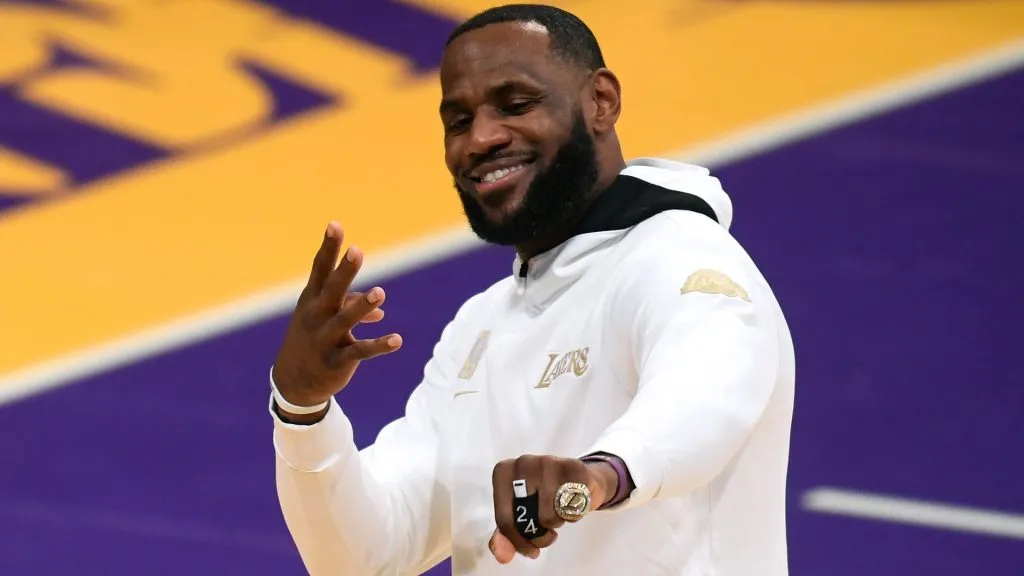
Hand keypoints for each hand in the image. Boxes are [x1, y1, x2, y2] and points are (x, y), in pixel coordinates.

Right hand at [271, 222, 402, 413]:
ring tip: (380, 291)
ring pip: (345, 320)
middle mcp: (316, 316)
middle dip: (344, 271)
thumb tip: (380, 311)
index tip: (335, 224)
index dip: (328, 248)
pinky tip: (397, 340)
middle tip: (357, 251)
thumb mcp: (324, 317)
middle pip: (332, 290)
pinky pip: (360, 352)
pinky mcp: (336, 361)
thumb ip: (351, 305)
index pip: (320, 269)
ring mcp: (325, 339)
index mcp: (312, 300)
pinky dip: (379, 345)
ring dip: (362, 307)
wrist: (294, 383)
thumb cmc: (312, 339)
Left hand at [488, 455, 616, 563]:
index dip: (518, 541)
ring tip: (558, 514)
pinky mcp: (574, 467)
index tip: (530, 548)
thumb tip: (502, 555)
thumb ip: (505, 536)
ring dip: (557, 524)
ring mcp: (548, 462)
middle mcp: (523, 463)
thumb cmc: (542, 496)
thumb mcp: (520, 515)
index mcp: (503, 472)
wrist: (577, 479)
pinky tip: (572, 505)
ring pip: (549, 516)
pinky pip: (572, 509)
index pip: (504, 519)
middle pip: (526, 519)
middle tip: (546, 532)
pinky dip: (574, 515)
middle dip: (538, 535)